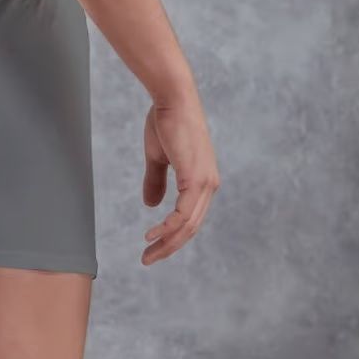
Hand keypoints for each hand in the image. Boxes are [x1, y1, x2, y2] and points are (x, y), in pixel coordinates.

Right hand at [141, 89, 218, 264]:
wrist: (172, 99)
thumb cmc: (166, 121)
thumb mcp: (158, 157)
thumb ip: (156, 181)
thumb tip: (151, 205)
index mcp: (203, 181)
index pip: (190, 218)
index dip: (172, 235)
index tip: (152, 246)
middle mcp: (209, 185)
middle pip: (191, 228)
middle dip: (169, 247)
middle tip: (148, 259)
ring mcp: (205, 183)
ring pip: (188, 225)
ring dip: (167, 242)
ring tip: (148, 253)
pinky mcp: (196, 179)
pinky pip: (183, 214)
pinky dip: (168, 228)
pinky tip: (153, 234)